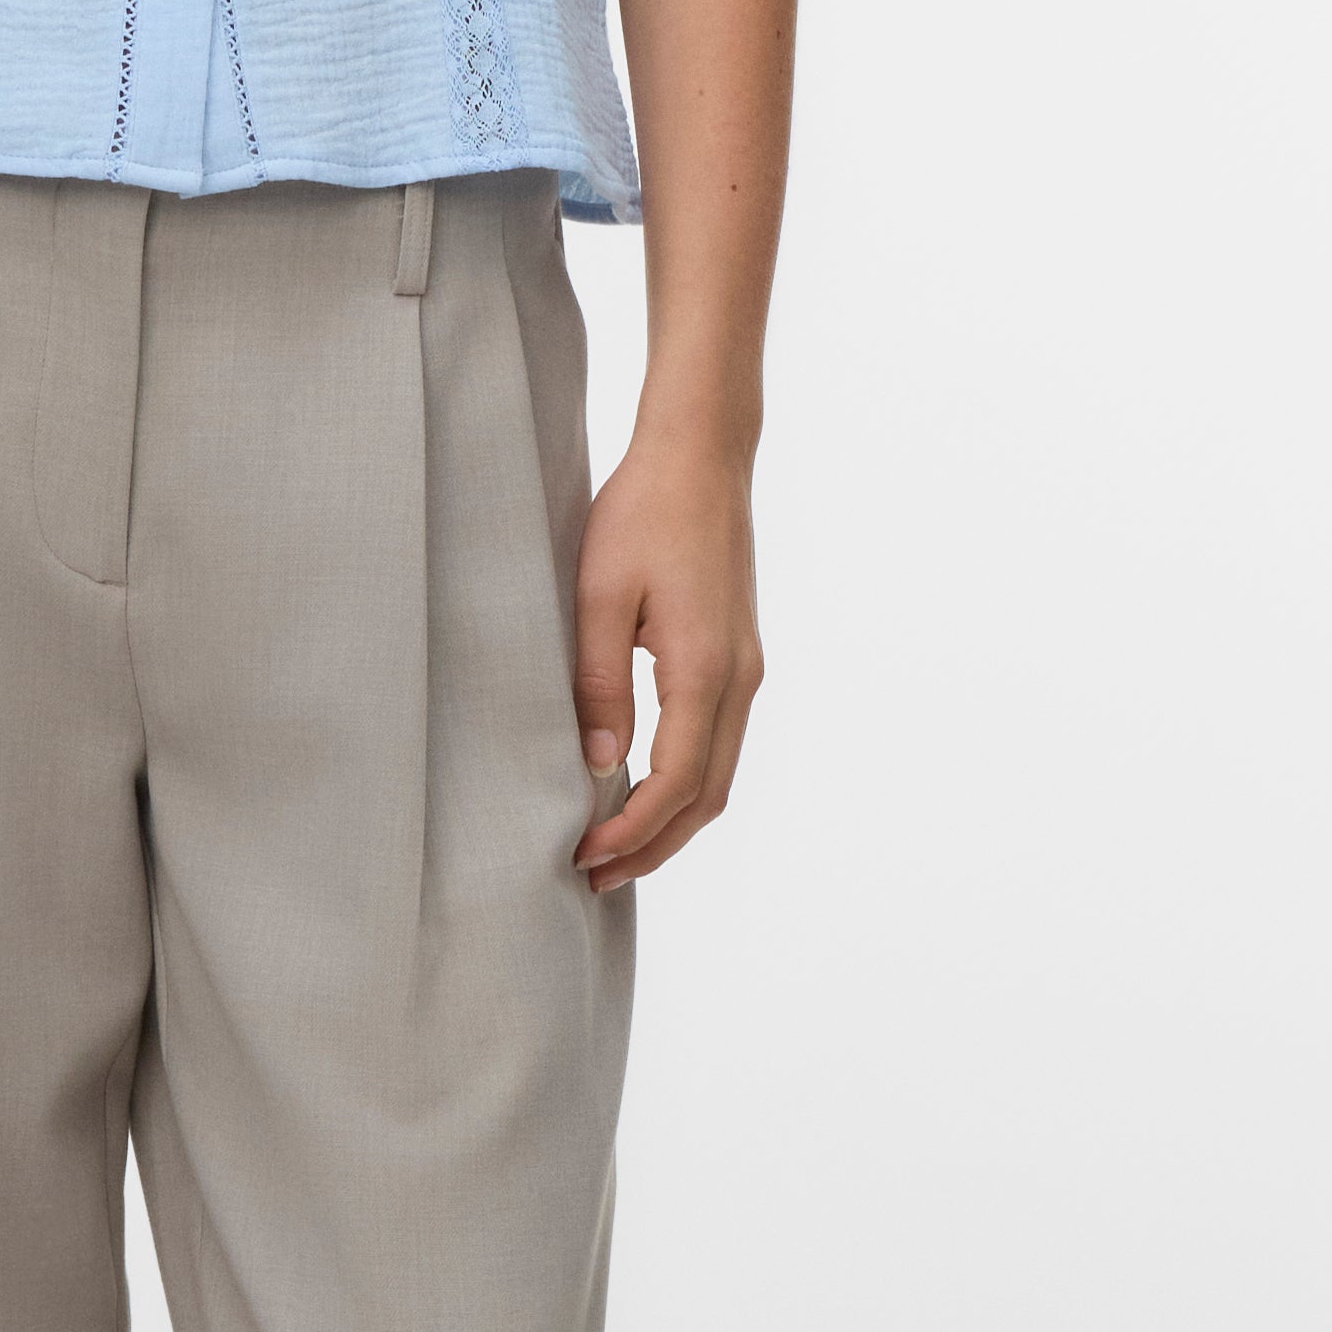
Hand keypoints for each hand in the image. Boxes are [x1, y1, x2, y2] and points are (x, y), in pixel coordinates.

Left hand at [571, 425, 759, 885]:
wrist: (701, 456)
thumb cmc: (643, 513)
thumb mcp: (599, 597)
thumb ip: (597, 684)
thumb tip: (598, 765)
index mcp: (706, 670)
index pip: (675, 783)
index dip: (631, 832)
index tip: (584, 856)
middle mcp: (740, 680)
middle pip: (707, 797)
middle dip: (654, 845)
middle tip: (594, 875)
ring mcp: (747, 669)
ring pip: (719, 775)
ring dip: (672, 820)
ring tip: (614, 845)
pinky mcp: (739, 656)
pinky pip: (719, 743)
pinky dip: (686, 783)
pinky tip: (642, 787)